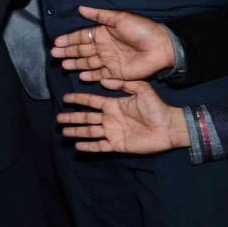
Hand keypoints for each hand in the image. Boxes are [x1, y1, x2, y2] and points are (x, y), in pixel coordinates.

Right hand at [51, 5, 173, 81]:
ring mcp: (109, 61)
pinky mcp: (117, 72)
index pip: (82, 37)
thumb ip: (99, 15)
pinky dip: (91, 76)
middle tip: (55, 55)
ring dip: (76, 64)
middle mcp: (104, 47)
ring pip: (88, 63)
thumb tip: (80, 8)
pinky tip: (81, 76)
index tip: (57, 42)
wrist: (161, 47)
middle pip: (82, 51)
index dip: (69, 40)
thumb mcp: (120, 18)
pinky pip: (100, 74)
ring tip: (64, 65)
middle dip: (68, 53)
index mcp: (104, 33)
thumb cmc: (141, 30)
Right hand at [58, 78, 189, 153]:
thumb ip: (123, 84)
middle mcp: (109, 118)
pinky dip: (89, 147)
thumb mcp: (142, 89)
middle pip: (86, 117)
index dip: (78, 99)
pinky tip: (78, 146)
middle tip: (58, 118)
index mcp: (113, 104)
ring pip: (89, 131)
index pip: (91, 101)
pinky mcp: (118, 145)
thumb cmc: (157, 107)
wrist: (169, 127)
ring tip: (63, 132)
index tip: (65, 98)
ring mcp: (112, 132)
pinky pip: (100, 146)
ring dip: (76, 131)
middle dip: (72, 117)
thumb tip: (104, 80)